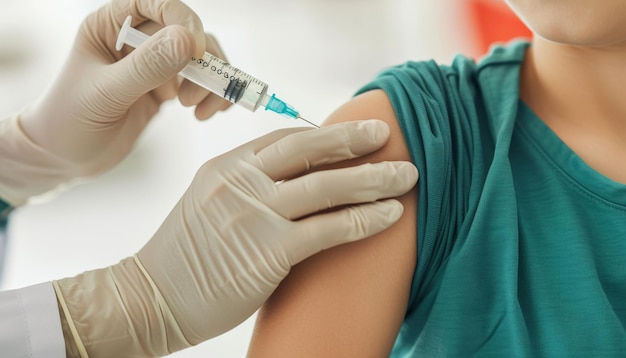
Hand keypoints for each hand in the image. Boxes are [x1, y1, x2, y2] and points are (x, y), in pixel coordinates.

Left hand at [5, 0, 227, 203]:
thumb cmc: (69, 121)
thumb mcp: (106, 94)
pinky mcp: (165, 88)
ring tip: (194, 109)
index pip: (157, 4)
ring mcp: (152, 64)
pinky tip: (203, 114)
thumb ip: (146, 67)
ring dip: (209, 81)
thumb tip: (189, 41)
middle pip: (187, 32)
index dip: (183, 20)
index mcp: (110, 26)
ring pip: (199, 58)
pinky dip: (211, 95)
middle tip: (192, 96)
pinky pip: (199, 81)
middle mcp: (135, 39)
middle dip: (201, 62)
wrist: (64, 158)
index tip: (196, 52)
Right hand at [53, 120, 418, 356]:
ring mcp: (253, 213)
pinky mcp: (267, 250)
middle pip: (309, 149)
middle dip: (353, 140)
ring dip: (373, 179)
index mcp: (225, 166)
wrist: (148, 300)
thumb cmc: (183, 258)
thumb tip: (297, 186)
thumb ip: (248, 189)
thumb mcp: (209, 205)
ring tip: (406, 176)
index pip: (285, 138)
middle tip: (388, 134)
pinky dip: (364, 220)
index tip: (354, 135)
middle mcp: (240, 181)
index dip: (325, 135)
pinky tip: (391, 215)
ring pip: (326, 186)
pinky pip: (328, 229)